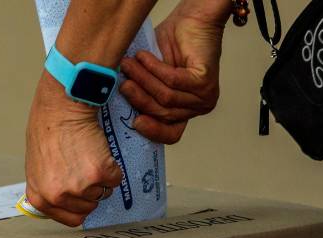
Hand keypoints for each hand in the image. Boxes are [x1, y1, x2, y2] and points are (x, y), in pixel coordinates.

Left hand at [25, 72, 122, 226]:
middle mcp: (58, 196)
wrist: (60, 107)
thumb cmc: (48, 129)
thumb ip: (49, 187)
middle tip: (84, 165)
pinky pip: (115, 179)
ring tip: (89, 155)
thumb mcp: (37, 167)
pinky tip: (99, 151)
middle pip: (90, 206)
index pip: (71, 219)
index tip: (85, 195)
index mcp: (40, 198)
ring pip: (104, 192)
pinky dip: (113, 166)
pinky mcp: (99, 174)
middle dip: (92, 189)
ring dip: (102, 177)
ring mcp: (79, 187)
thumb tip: (64, 199)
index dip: (81, 206)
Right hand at [119, 0, 230, 143]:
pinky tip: (143, 57)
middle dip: (139, 98)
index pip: (171, 134)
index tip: (135, 123)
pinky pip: (173, 82)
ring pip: (166, 97)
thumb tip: (117, 107)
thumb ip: (142, 93)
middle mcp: (198, 107)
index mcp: (185, 111)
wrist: (192, 18)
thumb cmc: (172, 44)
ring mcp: (204, 97)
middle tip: (122, 84)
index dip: (153, 131)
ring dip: (143, 80)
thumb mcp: (151, 75)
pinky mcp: (205, 82)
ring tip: (128, 65)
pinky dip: (155, 69)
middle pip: (164, 114)